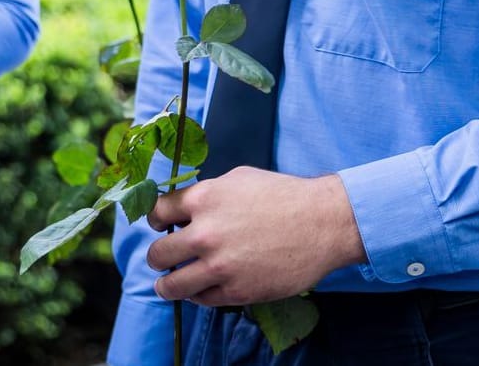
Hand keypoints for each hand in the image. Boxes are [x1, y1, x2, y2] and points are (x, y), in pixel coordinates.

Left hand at [144, 168, 365, 306]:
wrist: (323, 223)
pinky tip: (203, 287)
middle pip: (157, 254)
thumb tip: (186, 208)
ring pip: (171, 285)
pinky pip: (201, 299)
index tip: (159, 226)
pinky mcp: (236, 291)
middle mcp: (205, 233)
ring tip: (170, 283)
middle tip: (163, 259)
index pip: (158, 212)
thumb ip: (208, 195)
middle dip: (158, 257)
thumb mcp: (240, 179)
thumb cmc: (284, 196)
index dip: (156, 220)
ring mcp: (219, 266)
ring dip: (167, 284)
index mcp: (205, 199)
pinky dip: (198, 294)